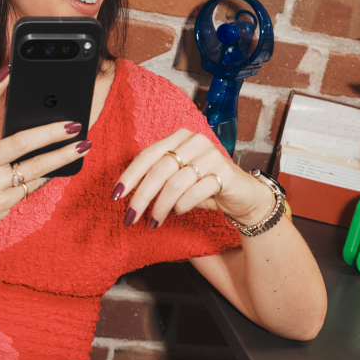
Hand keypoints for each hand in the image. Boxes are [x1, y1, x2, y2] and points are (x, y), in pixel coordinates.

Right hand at [0, 68, 90, 244]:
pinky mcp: (2, 202)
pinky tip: (63, 166)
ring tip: (83, 144)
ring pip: (34, 166)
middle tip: (74, 124)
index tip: (7, 70)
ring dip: (63, 154)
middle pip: (20, 141)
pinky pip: (33, 184)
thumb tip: (32, 127)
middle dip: (51, 131)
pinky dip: (49, 174)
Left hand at [113, 129, 272, 228]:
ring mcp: (211, 155)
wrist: (242, 195)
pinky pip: (195, 191)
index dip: (130, 176)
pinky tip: (178, 212)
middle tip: (132, 216)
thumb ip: (156, 180)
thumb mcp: (176, 180)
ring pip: (175, 183)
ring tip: (156, 221)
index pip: (147, 155)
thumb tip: (126, 194)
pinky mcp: (225, 172)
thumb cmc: (205, 186)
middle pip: (159, 170)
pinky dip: (182, 205)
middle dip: (142, 196)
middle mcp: (194, 142)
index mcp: (178, 138)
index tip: (116, 195)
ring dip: (161, 206)